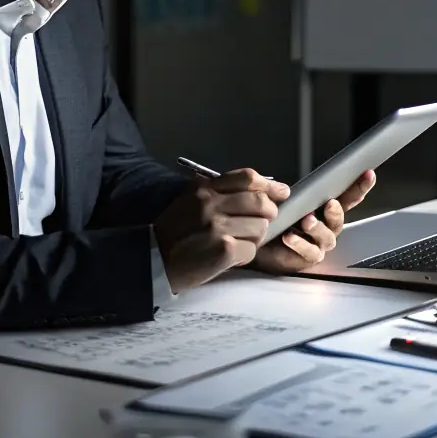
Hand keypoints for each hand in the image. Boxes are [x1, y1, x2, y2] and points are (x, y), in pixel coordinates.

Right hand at [153, 168, 290, 293]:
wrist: (154, 259)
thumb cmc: (174, 230)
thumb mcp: (190, 200)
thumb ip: (217, 190)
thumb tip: (257, 188)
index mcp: (204, 189)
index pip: (247, 178)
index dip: (269, 185)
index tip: (282, 191)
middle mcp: (212, 204)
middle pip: (260, 202)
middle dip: (269, 212)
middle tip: (266, 220)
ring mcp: (218, 227)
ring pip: (260, 228)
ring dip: (255, 237)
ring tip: (240, 241)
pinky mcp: (223, 250)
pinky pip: (251, 250)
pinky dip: (246, 255)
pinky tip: (232, 256)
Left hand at [253, 169, 375, 273]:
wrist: (259, 241)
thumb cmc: (276, 218)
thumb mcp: (284, 198)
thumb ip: (291, 190)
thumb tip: (290, 185)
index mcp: (324, 208)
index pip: (347, 196)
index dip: (359, 186)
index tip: (368, 174)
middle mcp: (326, 226)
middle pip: (340, 217)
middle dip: (336, 210)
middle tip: (330, 204)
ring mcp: (319, 243)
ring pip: (327, 237)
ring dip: (318, 227)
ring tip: (306, 221)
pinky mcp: (309, 258)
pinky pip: (310, 252)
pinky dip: (300, 243)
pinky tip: (289, 236)